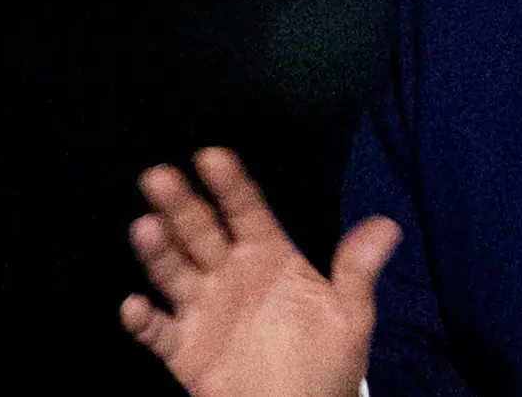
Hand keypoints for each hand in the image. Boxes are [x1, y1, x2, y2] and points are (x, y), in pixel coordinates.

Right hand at [121, 148, 401, 396]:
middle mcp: (231, 276)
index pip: (247, 211)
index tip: (213, 156)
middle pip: (201, 231)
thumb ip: (357, 269)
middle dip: (181, 204)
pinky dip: (144, 322)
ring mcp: (205, 310)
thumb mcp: (349, 315)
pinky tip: (134, 306)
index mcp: (269, 258)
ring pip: (175, 272)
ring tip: (145, 228)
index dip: (231, 185)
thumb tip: (388, 226)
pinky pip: (160, 333)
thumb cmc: (326, 364)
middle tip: (159, 176)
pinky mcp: (186, 350)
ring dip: (158, 251)